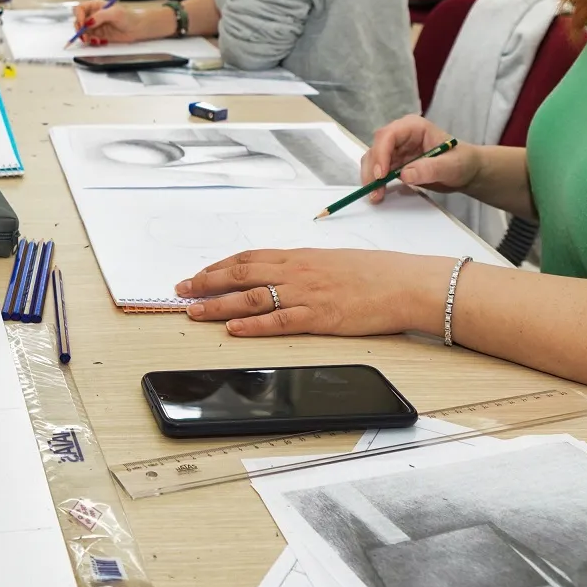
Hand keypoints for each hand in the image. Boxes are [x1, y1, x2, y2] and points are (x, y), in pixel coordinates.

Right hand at [70, 0, 173, 44]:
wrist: (138, 28)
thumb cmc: (129, 17)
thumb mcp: (115, 13)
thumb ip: (100, 16)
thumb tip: (88, 22)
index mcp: (95, 5)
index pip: (80, 9)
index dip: (79, 16)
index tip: (83, 24)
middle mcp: (93, 15)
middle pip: (78, 21)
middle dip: (79, 29)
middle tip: (84, 36)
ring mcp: (95, 25)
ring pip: (82, 31)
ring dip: (84, 37)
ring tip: (92, 41)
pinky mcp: (98, 35)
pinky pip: (89, 39)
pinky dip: (91, 41)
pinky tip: (99, 42)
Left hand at [177, 250, 448, 337]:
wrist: (405, 283)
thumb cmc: (374, 273)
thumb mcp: (332, 261)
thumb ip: (303, 268)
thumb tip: (280, 274)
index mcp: (299, 257)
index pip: (249, 258)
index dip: (219, 266)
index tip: (198, 273)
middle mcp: (297, 272)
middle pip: (241, 274)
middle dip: (206, 282)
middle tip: (181, 290)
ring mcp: (306, 294)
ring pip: (252, 297)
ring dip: (218, 305)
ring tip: (193, 311)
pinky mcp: (319, 316)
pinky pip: (279, 321)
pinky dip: (253, 326)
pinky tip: (233, 330)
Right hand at [362, 115, 480, 202]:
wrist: (465, 171)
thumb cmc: (462, 162)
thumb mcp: (451, 166)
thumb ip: (430, 169)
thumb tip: (405, 175)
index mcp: (414, 127)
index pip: (389, 135)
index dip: (381, 154)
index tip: (381, 175)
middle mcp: (401, 136)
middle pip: (376, 148)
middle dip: (373, 169)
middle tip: (374, 190)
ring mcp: (396, 149)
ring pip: (373, 160)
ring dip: (371, 178)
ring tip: (376, 196)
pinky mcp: (394, 163)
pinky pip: (378, 171)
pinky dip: (376, 183)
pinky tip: (379, 194)